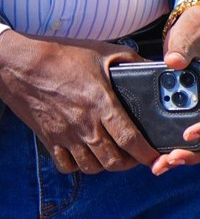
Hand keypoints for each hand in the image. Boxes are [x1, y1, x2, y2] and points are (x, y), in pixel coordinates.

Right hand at [0, 31, 157, 174]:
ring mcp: (65, 135)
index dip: (146, 153)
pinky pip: (66, 165)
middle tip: (137, 155)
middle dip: (130, 163)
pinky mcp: (49, 139)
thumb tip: (159, 66)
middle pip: (112, 160)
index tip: (155, 157)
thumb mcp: (104, 52)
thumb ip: (133, 61)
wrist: (20, 65)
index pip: (129, 139)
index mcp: (101, 104)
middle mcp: (84, 124)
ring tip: (116, 155)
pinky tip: (88, 155)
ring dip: (107, 165)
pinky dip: (80, 166)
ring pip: (91, 166)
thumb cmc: (63, 56)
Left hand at [160, 2, 199, 172]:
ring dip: (188, 157)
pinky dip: (179, 149)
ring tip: (162, 165)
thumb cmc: (196, 31)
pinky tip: (158, 155)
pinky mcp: (193, 110)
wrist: (199, 28)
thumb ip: (182, 48)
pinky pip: (192, 136)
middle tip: (171, 160)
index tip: (187, 134)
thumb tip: (172, 63)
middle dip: (198, 154)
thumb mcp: (189, 36)